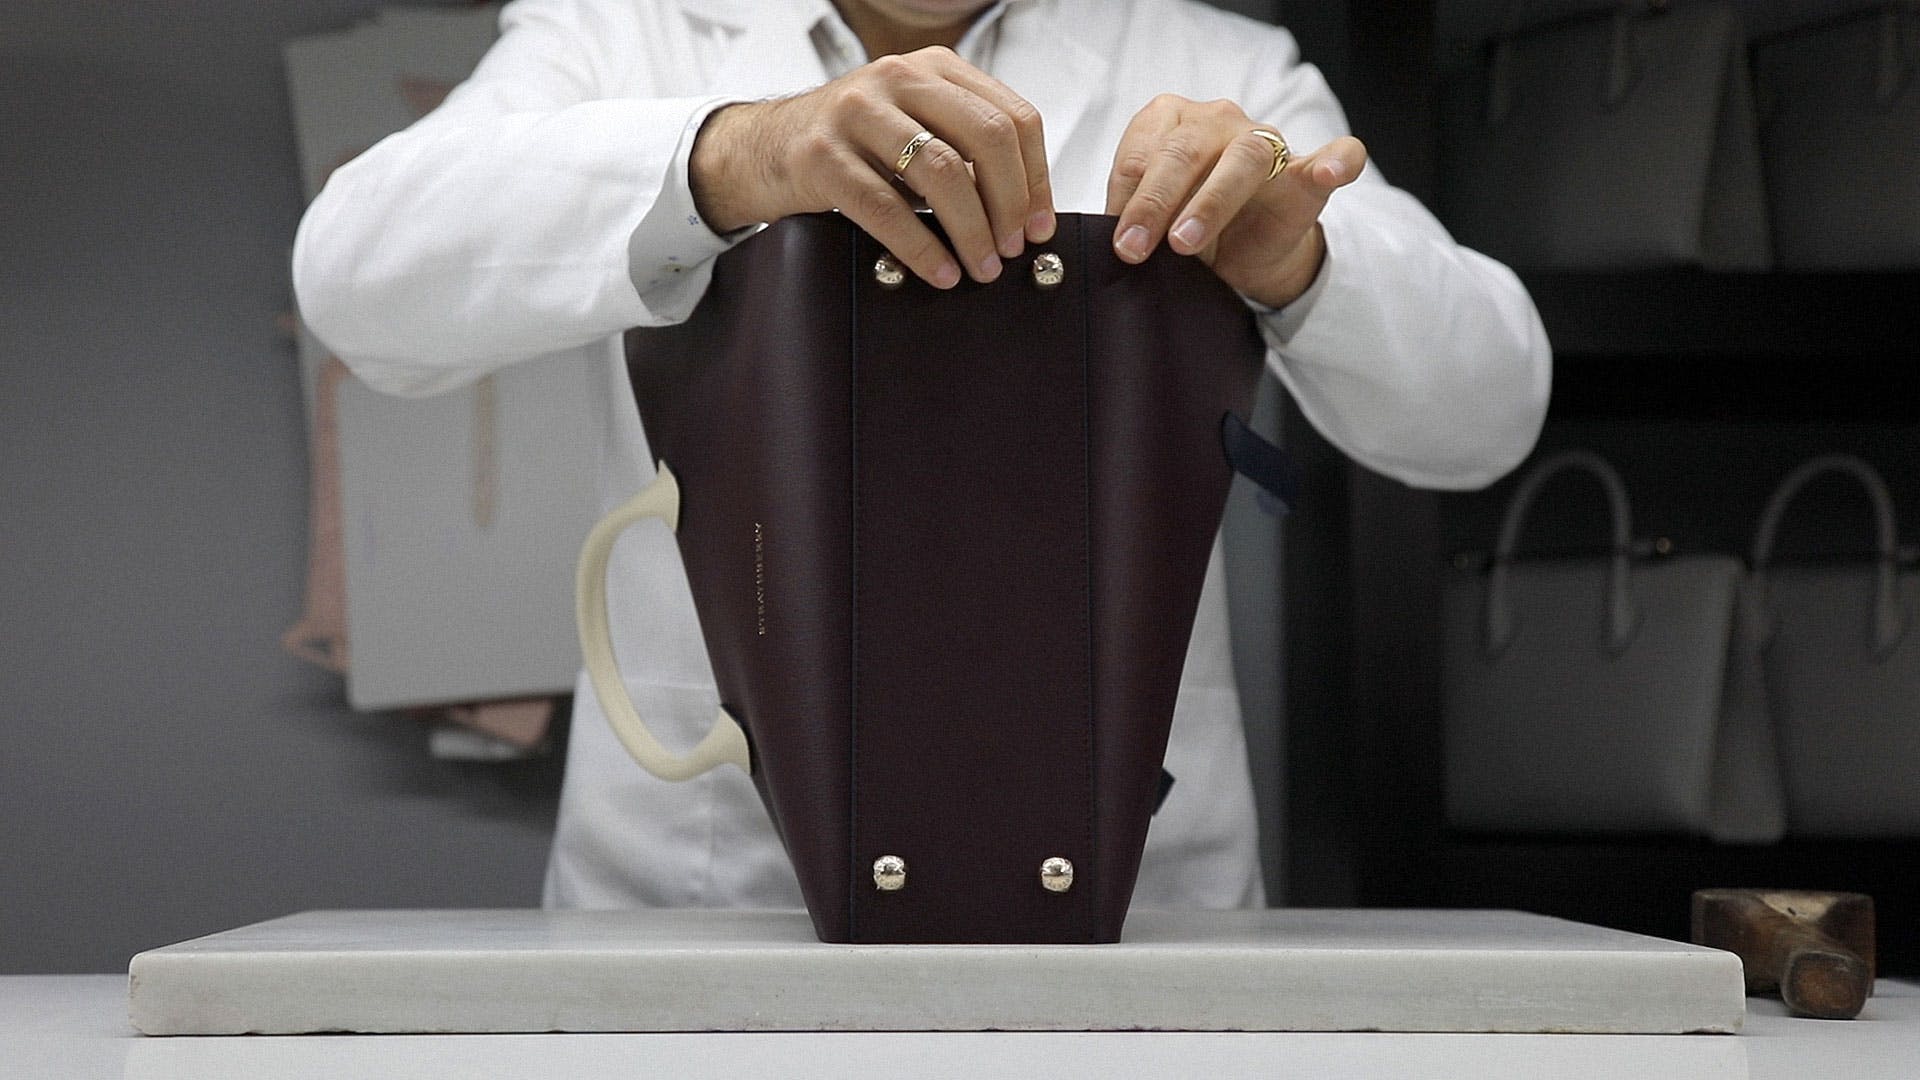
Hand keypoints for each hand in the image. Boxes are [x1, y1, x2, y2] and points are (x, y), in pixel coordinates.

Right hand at [690, 47, 1055, 289]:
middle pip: (986, 138)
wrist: (761, 148)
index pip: (1012, 117)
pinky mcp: (821, 156)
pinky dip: (922, 248)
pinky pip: (886, 209)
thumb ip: (963, 146)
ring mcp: (856, 113)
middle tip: (1013, 248)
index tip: (1040, 225)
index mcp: (933, 68)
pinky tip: (939, 272)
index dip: (1037, 177)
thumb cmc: (850, 147)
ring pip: (943, 172)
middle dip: (1011, 203)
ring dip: (972, 231)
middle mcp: (897, 78)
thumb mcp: (911, 125)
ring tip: (981, 267)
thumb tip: (1028, 210)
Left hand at [1105, 95, 1367, 307]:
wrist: (1239, 258)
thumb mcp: (1151, 224)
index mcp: (1169, 123)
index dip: (1126, 199)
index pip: (1140, 152)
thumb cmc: (1185, 228)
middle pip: (1184, 152)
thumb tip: (1111, 240)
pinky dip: (1335, 161)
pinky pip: (1334, 156)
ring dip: (1212, 201)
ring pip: (1244, 158)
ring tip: (1186, 243)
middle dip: (1154, 204)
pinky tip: (1328, 172)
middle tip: (1134, 249)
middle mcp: (1217, 122)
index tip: (1117, 243)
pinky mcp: (1306, 175)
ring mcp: (1266, 143)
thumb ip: (1133, 219)